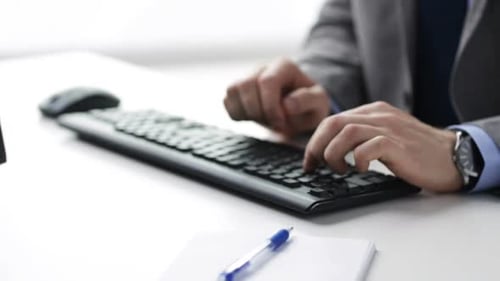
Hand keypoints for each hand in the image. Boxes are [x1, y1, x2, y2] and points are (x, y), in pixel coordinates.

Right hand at [224, 58, 329, 135]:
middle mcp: (262, 67)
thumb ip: (308, 101)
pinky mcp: (237, 90)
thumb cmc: (309, 105)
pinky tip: (254, 118)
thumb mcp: (319, 103)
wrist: (297, 108)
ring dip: (246, 112)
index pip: (267, 81)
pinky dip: (237, 114)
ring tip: (264, 120)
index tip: (281, 122)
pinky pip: (227, 101)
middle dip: (258, 111)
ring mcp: (247, 77)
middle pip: (246, 85)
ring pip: (232, 90)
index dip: (270, 106)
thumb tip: (287, 104)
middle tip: (274, 123)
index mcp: (284, 66)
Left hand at [303, 101, 462, 191]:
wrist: (452, 156)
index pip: (332, 120)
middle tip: (316, 166)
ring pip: (346, 132)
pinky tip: (360, 170)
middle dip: (317, 146)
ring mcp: (389, 128)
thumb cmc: (415, 152)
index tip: (309, 162)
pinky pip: (369, 146)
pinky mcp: (399, 144)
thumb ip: (361, 136)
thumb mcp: (384, 136)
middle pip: (333, 123)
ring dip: (334, 154)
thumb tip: (329, 151)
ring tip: (340, 170)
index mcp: (372, 111)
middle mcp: (378, 115)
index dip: (315, 141)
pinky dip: (358, 159)